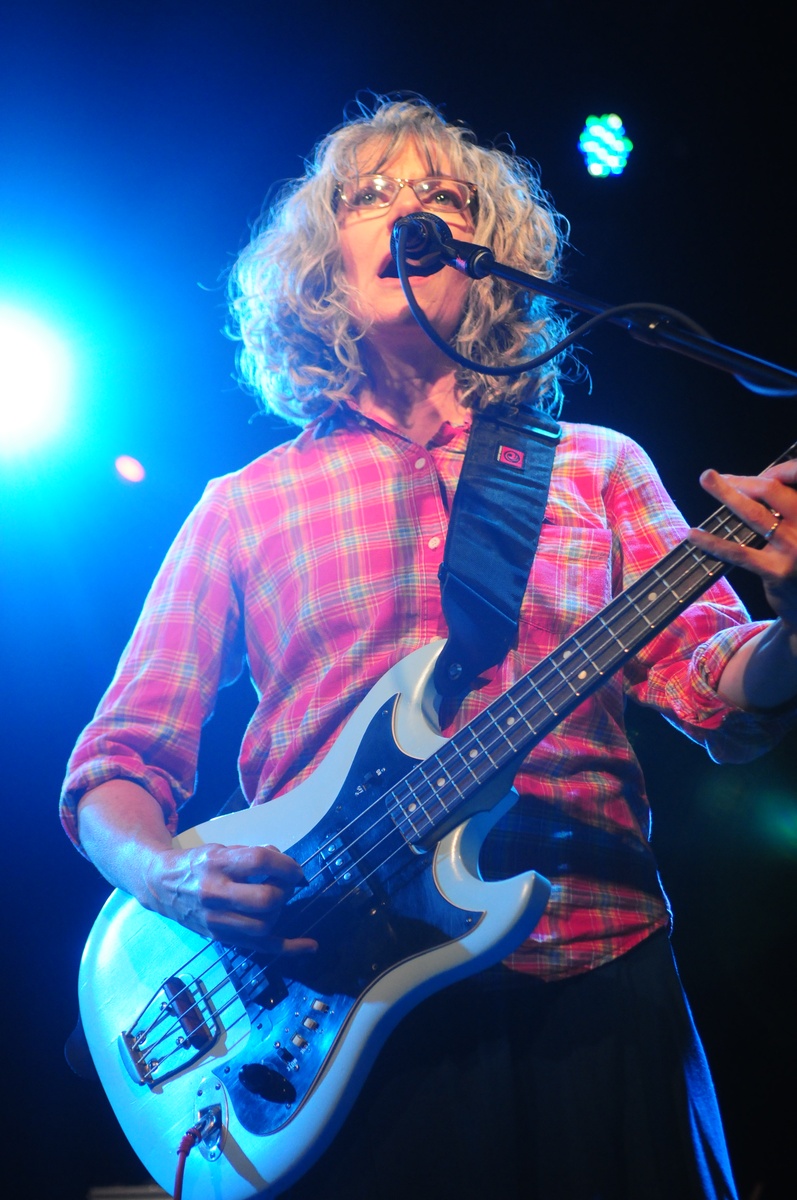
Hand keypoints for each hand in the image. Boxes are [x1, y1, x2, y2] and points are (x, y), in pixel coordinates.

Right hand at [145, 841, 318, 955]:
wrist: (161, 886)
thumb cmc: (197, 864)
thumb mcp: (221, 848)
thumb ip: (252, 854)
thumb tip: (284, 864)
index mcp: (216, 864)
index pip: (260, 862)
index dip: (286, 865)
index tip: (295, 869)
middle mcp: (215, 894)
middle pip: (265, 899)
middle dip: (284, 891)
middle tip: (285, 885)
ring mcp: (217, 920)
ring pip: (263, 926)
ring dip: (280, 912)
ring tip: (277, 901)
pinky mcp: (220, 938)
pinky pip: (259, 947)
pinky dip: (288, 948)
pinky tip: (309, 946)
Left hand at [689, 459, 796, 628]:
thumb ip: (786, 513)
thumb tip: (749, 486)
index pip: (796, 478)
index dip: (774, 470)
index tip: (748, 477)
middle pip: (772, 491)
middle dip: (741, 479)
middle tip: (712, 476)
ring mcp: (794, 549)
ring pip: (754, 515)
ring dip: (726, 494)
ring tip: (706, 480)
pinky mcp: (777, 572)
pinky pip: (739, 552)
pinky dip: (713, 542)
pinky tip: (694, 534)